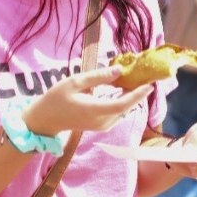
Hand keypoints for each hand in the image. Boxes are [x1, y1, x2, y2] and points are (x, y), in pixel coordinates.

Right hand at [24, 65, 152, 137]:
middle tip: (143, 75)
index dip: (138, 95)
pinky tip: (121, 89)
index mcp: (95, 110)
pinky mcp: (102, 126)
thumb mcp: (75, 82)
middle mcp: (102, 121)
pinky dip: (123, 101)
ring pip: (123, 110)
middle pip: (126, 107)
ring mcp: (102, 126)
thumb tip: (119, 71)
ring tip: (134, 80)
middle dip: (137, 93)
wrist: (46, 119)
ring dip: (130, 96)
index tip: (150, 84)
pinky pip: (118, 113)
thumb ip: (98, 77)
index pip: (122, 104)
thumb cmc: (57, 98)